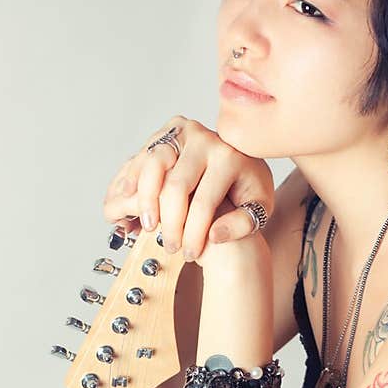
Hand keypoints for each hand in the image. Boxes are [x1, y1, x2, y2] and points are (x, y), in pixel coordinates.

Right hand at [102, 116, 273, 262]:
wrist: (241, 156)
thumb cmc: (247, 186)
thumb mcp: (259, 206)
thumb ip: (243, 223)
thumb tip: (214, 235)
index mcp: (230, 156)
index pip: (205, 201)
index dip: (194, 233)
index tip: (191, 255)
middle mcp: (205, 138)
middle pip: (176, 185)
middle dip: (170, 222)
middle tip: (170, 246)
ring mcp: (183, 132)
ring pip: (153, 165)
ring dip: (145, 200)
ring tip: (147, 225)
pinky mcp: (166, 132)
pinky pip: (143, 156)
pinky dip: (132, 179)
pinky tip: (128, 201)